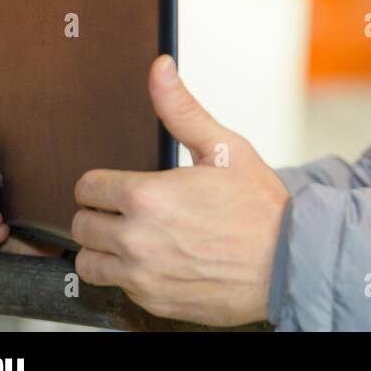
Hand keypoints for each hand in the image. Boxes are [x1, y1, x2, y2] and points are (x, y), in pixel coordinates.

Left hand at [71, 55, 291, 325]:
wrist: (289, 262)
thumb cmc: (260, 207)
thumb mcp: (224, 148)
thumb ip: (181, 109)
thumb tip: (160, 69)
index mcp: (147, 196)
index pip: (86, 188)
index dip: (103, 184)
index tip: (120, 187)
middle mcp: (136, 238)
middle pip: (81, 225)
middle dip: (102, 214)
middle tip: (132, 212)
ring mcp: (142, 275)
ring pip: (88, 262)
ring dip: (105, 249)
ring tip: (136, 239)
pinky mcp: (152, 301)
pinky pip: (117, 287)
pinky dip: (130, 276)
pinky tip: (159, 261)